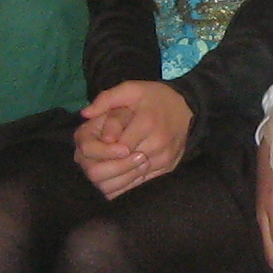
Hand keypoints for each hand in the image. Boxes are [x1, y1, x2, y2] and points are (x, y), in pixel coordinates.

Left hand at [73, 80, 190, 199]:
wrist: (186, 107)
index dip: (104, 150)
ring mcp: (165, 158)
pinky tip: (118, 175)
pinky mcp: (168, 168)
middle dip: (107, 164)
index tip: (99, 145)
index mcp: (147, 123)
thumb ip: (106, 99)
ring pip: (133, 177)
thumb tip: (85, 114)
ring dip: (116, 176)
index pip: (118, 147)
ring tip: (105, 168)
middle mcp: (159, 143)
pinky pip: (144, 183)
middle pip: (125, 165)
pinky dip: (128, 183)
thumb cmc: (154, 97)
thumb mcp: (130, 89)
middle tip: (96, 160)